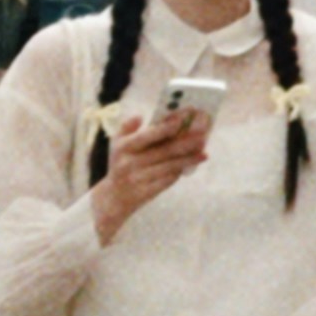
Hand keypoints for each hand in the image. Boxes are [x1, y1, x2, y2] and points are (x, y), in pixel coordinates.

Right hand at [91, 99, 213, 237]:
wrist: (112, 198)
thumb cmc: (120, 164)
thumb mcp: (116, 144)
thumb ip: (127, 127)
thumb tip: (140, 116)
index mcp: (123, 148)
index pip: (147, 135)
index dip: (166, 126)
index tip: (184, 118)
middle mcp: (129, 164)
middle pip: (164, 151)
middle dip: (186, 142)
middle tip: (203, 135)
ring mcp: (138, 179)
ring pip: (169, 166)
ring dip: (189, 158)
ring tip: (203, 152)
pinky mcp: (145, 193)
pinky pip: (167, 181)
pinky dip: (180, 171)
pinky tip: (191, 164)